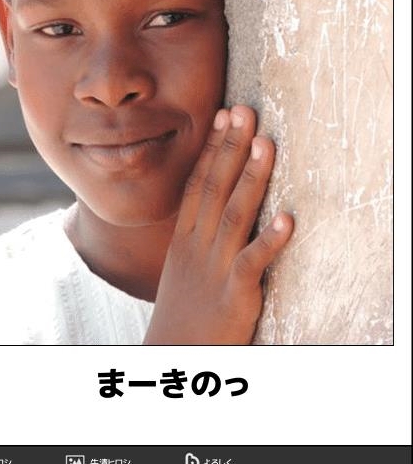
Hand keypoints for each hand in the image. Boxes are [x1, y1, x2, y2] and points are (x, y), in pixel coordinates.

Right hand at [143, 104, 293, 344]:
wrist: (175, 352)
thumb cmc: (184, 305)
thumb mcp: (182, 260)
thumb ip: (197, 228)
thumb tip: (212, 196)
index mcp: (185, 234)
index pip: (199, 181)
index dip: (212, 147)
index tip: (223, 115)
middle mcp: (198, 243)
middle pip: (216, 187)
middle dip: (231, 147)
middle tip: (244, 112)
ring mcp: (215, 266)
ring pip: (235, 214)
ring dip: (251, 178)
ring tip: (266, 145)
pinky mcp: (234, 292)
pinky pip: (253, 262)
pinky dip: (270, 240)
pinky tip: (288, 219)